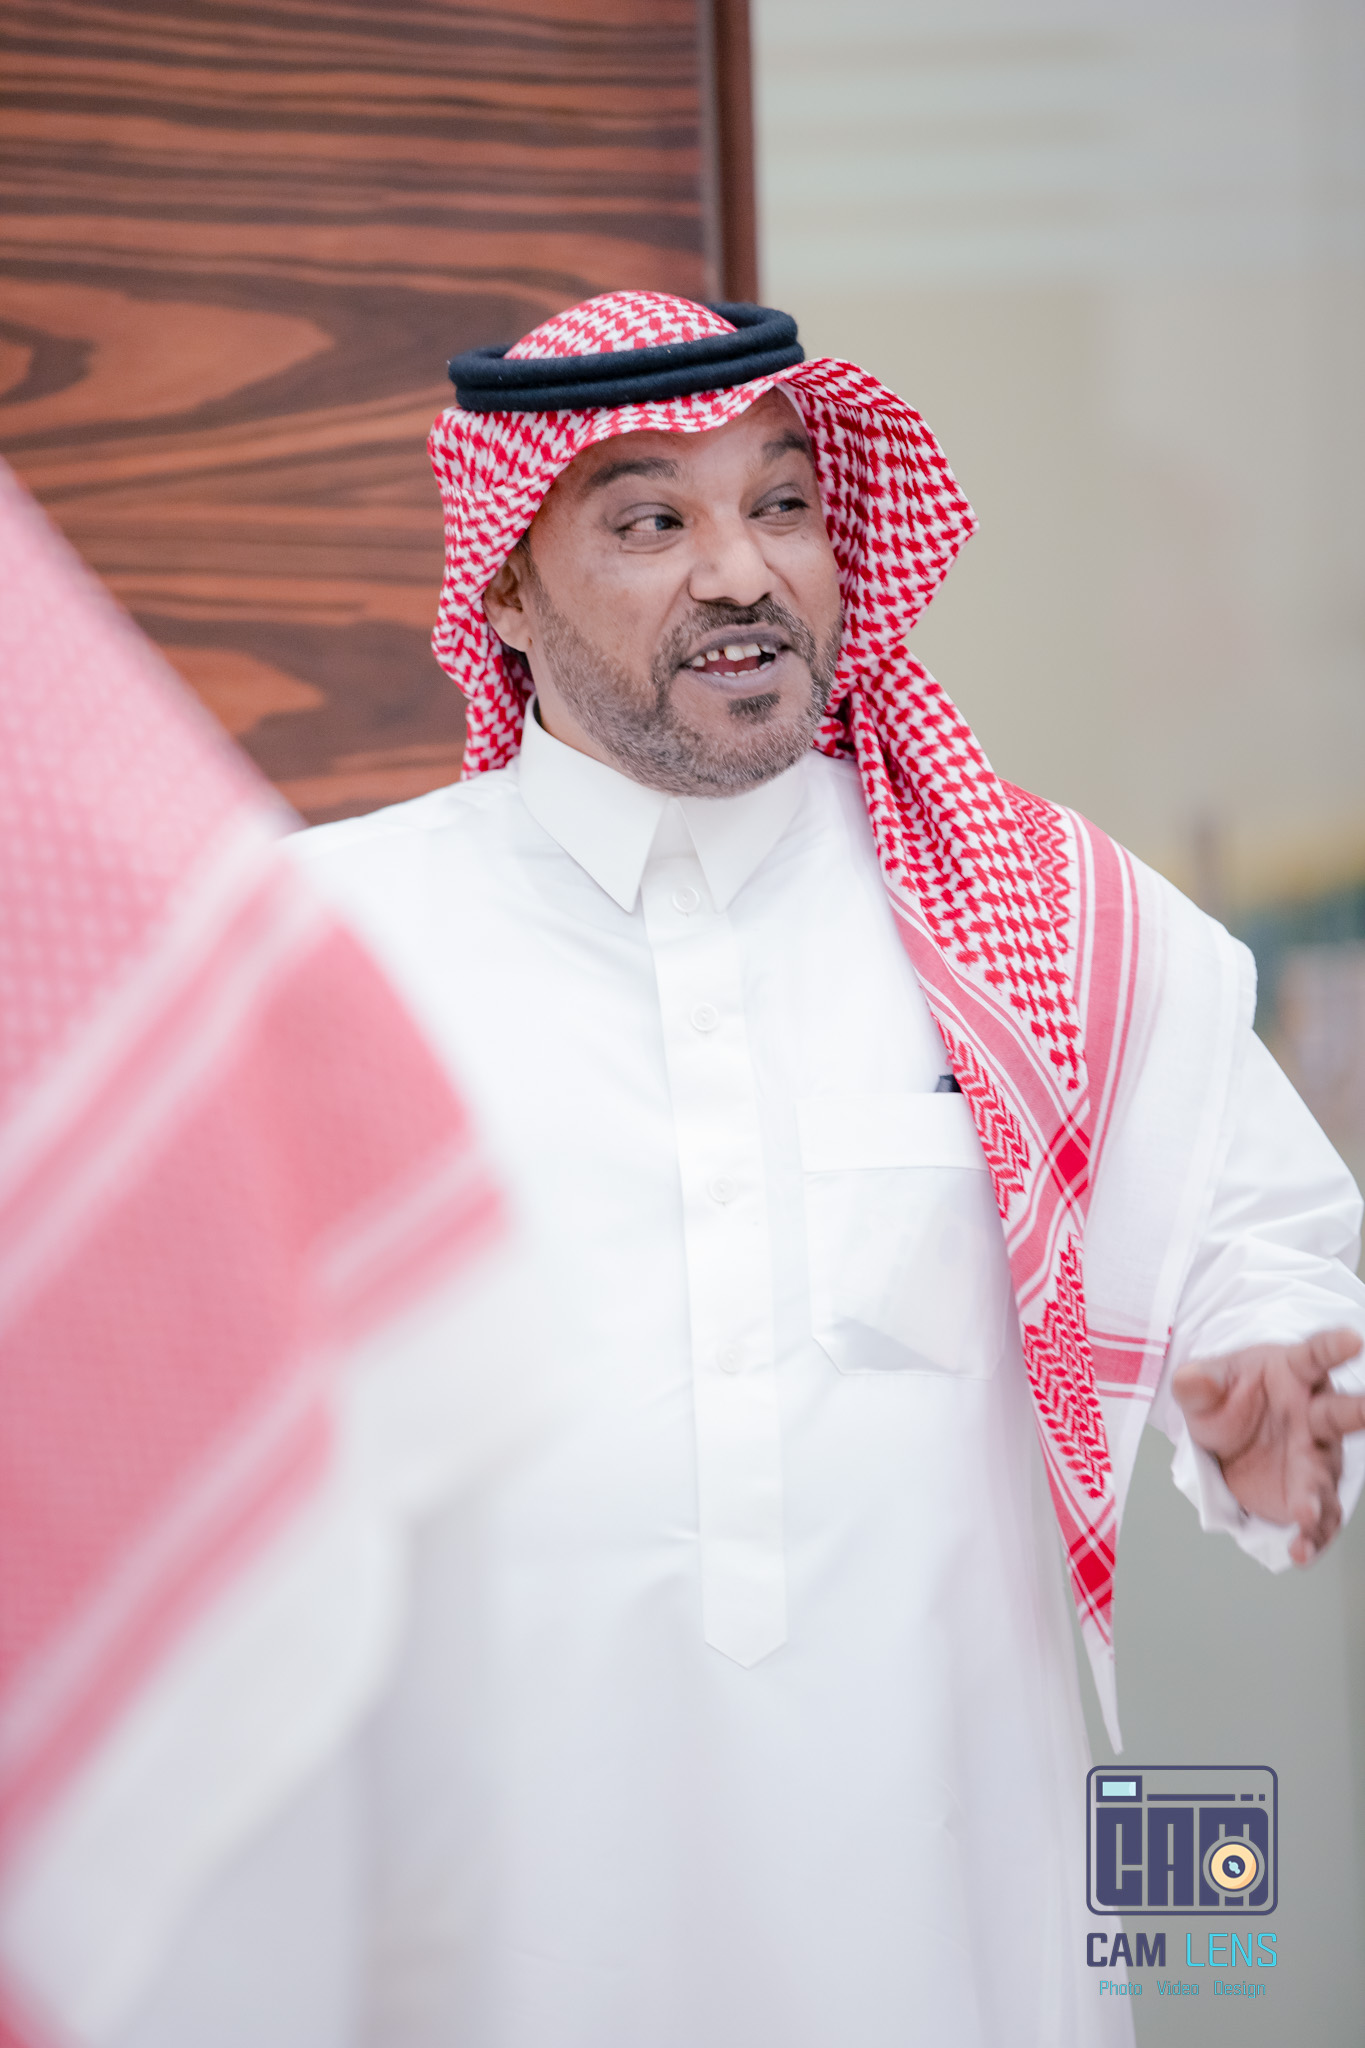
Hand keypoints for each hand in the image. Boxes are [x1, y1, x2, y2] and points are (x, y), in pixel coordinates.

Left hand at [1172, 1327, 1364, 1564]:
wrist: (1225, 1431)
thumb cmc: (1226, 1396)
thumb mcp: (1204, 1384)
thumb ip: (1198, 1382)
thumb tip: (1191, 1379)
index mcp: (1294, 1374)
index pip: (1316, 1355)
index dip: (1334, 1347)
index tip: (1353, 1339)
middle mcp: (1315, 1415)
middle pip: (1338, 1415)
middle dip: (1354, 1414)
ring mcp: (1315, 1457)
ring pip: (1326, 1477)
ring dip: (1319, 1496)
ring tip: (1305, 1514)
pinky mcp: (1307, 1494)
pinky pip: (1317, 1518)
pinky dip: (1312, 1537)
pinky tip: (1301, 1551)